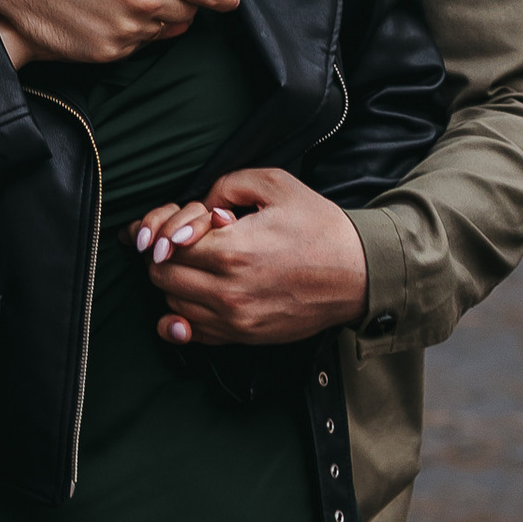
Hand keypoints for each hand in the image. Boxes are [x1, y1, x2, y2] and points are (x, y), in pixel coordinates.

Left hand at [133, 165, 369, 347]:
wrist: (360, 274)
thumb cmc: (320, 227)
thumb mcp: (277, 185)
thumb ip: (228, 184)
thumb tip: (201, 204)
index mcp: (233, 251)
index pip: (167, 245)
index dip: (170, 228)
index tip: (189, 222)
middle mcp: (228, 292)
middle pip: (163, 277)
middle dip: (166, 255)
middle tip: (187, 241)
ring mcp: (236, 321)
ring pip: (173, 307)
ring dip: (175, 284)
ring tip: (198, 265)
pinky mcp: (245, 337)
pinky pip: (195, 334)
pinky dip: (185, 317)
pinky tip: (197, 296)